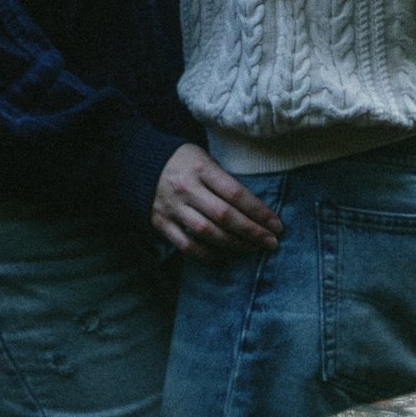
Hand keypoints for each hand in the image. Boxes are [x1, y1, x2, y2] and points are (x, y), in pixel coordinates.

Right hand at [150, 141, 283, 258]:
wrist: (139, 161)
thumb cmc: (182, 160)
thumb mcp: (203, 157)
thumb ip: (224, 180)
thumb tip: (256, 209)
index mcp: (200, 167)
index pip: (235, 193)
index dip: (259, 211)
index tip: (276, 225)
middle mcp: (186, 188)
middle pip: (225, 216)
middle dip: (252, 232)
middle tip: (271, 243)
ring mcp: (172, 207)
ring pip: (208, 234)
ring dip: (235, 246)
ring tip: (252, 250)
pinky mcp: (161, 223)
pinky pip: (188, 247)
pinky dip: (209, 256)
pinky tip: (225, 258)